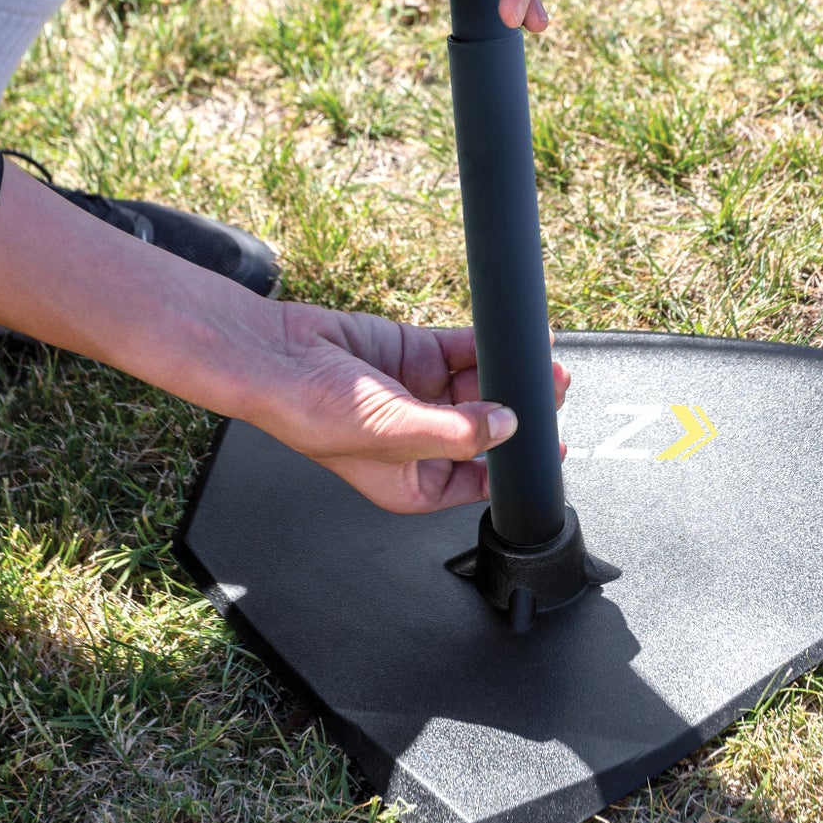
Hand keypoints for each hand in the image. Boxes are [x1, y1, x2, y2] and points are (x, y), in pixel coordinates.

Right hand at [253, 301, 571, 513]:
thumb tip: (505, 427)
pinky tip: (509, 340)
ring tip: (539, 365)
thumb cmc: (310, 412)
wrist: (274, 355)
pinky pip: (461, 350)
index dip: (514, 466)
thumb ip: (457, 432)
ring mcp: (417, 394)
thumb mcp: (394, 433)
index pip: (478, 481)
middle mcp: (418, 440)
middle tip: (549, 392)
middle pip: (484, 427)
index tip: (549, 452)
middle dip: (518, 411)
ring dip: (508, 375)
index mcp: (412, 482)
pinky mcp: (413, 354)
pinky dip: (486, 345)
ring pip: (479, 385)